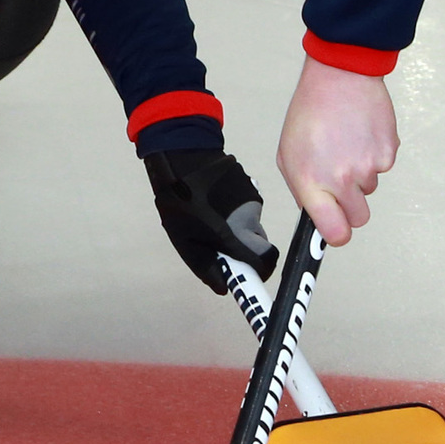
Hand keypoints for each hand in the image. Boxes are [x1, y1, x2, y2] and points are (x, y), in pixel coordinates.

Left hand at [144, 147, 278, 291]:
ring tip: (212, 219)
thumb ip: (205, 267)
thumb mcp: (185, 241)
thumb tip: (223, 287)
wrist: (182, 156)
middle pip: (260, 246)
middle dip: (246, 253)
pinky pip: (250, 211)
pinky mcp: (252, 188)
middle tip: (222, 248)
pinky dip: (238, 214)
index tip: (248, 278)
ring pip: (255, 227)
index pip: (266, 262)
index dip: (260, 273)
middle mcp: (250, 218)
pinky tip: (216, 204)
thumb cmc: (179, 200)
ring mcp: (253, 201)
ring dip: (240, 231)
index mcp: (234, 234)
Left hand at [274, 56, 396, 244]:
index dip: (337, 234)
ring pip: (369, 190)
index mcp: (312, 182)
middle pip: (358, 218)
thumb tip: (317, 213)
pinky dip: (372, 156)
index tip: (336, 230)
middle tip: (341, 181)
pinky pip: (382, 168)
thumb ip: (302, 188)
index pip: (334, 232)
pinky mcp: (388, 153)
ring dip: (360, 175)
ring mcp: (368, 167)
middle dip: (351, 206)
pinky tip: (359, 135)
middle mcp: (342, 178)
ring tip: (346, 145)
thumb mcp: (289, 154)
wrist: (340, 77)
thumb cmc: (311, 112)